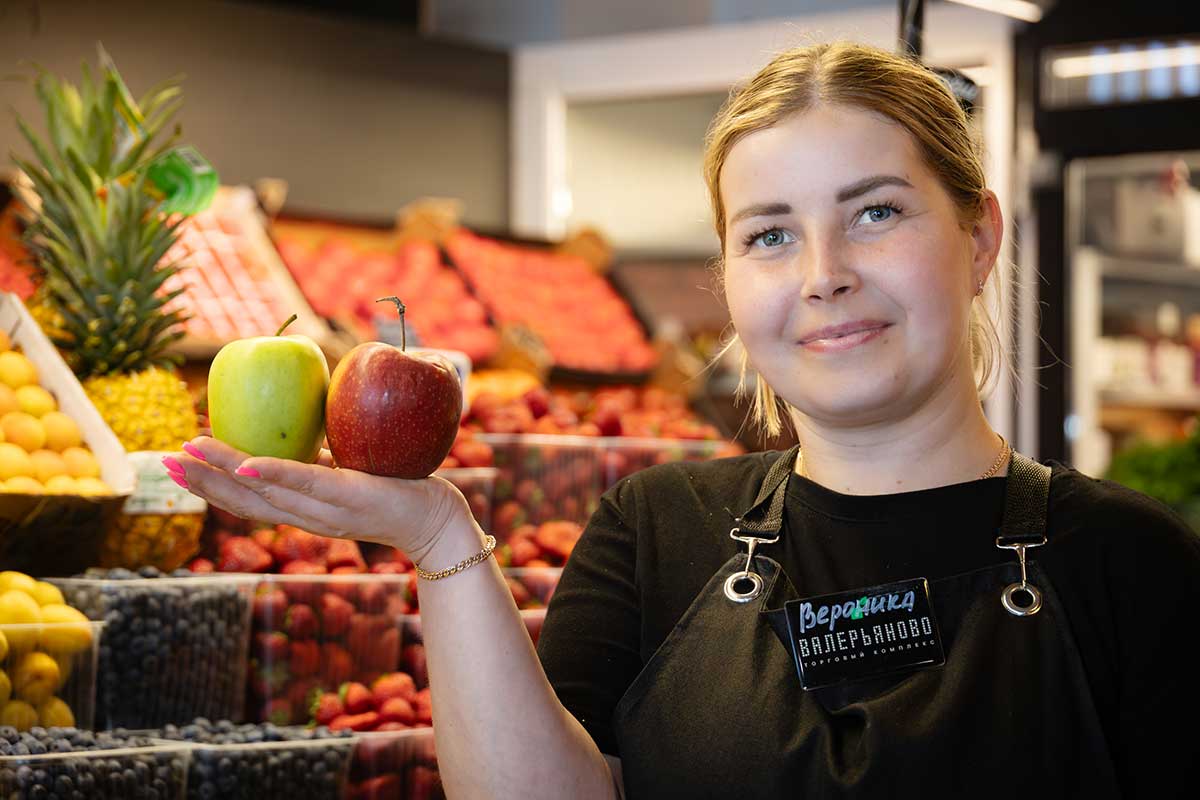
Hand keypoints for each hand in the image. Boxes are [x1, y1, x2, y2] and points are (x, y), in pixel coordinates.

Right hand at [168, 436, 473, 560]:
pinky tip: (244, 462)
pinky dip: (272, 473)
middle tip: (165, 460)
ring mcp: (326, 510)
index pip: (248, 502)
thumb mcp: (345, 474)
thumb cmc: (392, 489)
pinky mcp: (349, 497)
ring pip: (264, 492)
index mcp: (303, 512)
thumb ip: (317, 461)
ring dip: (222, 473)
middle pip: (244, 501)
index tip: (178, 467)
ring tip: (188, 456)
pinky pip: (305, 483)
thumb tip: (294, 428)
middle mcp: (307, 517)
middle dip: (201, 482)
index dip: (210, 486)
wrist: (436, 521)